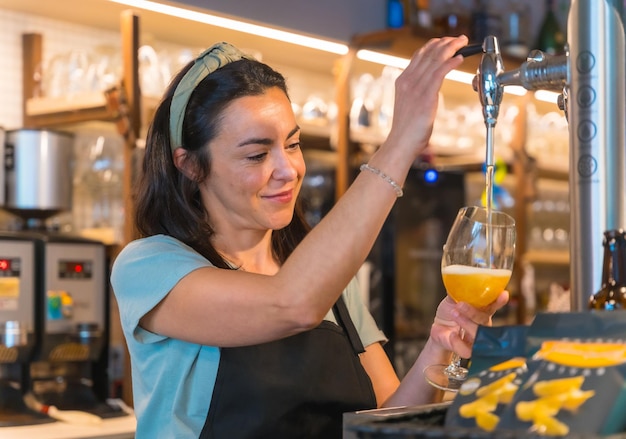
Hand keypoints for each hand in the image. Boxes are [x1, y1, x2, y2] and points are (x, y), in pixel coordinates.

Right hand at [385, 35, 467, 157]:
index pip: (419, 55)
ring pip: (435, 59)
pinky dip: (451, 62)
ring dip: (451, 48)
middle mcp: (408, 81)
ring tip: (463, 43)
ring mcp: (416, 87)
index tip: (446, 41)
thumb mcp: (409, 105)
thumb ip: (417, 92)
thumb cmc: (406, 129)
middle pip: (428, 53)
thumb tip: (430, 87)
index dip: (434, 45)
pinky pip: (439, 72)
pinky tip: (459, 58)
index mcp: (402, 81)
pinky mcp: (425, 95)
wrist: (401, 142)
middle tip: (459, 39)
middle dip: (446, 42)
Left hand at [429, 291, 508, 358]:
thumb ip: (457, 290)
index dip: (499, 301)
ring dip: (466, 323)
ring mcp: (476, 338)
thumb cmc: (449, 312)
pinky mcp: (467, 350)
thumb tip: (457, 277)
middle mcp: (482, 325)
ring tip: (454, 314)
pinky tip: (453, 335)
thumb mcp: (452, 299)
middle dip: (473, 312)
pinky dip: (459, 342)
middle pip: (485, 320)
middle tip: (460, 304)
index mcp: (482, 311)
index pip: (493, 305)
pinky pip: (468, 350)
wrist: (438, 329)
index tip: (503, 294)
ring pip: (479, 334)